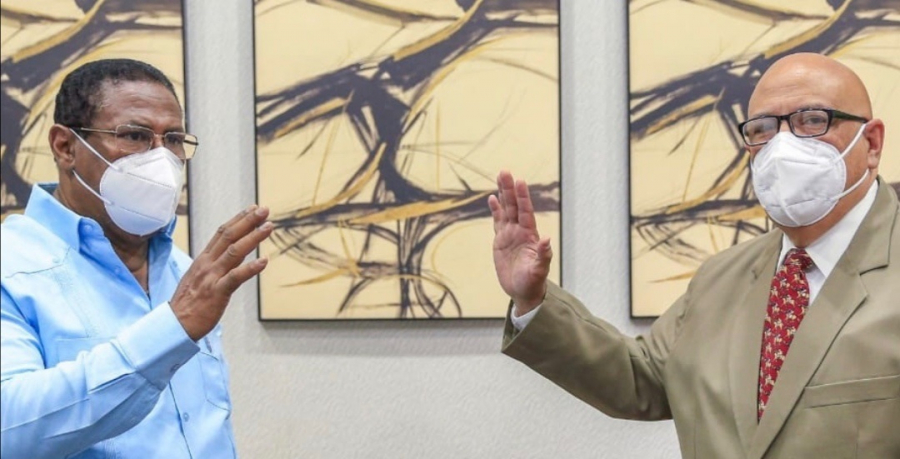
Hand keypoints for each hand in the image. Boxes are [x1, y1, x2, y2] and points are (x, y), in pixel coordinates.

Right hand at [171, 205, 272, 340]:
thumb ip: (216, 264)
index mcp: (203, 259)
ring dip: (253, 237)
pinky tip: (264, 261)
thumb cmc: (189, 303)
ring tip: (268, 227)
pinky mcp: (217, 292)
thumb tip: (236, 255)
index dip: (239, 219)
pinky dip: (250, 268)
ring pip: (234, 252)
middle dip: (248, 221)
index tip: (253, 209)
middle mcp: (207, 264)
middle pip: (229, 236)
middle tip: (264, 209)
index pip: (222, 233)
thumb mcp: (200, 277)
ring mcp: (211, 277)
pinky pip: (235, 277)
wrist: (174, 324)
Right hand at [487, 171, 551, 315]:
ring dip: (503, 194)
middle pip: (514, 205)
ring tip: (500, 176)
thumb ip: (543, 254)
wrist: (523, 291)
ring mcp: (510, 234)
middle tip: (505, 171)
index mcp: (530, 235)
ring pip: (506, 209)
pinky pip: (497, 221)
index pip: (525, 212)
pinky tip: (492, 198)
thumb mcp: (539, 270)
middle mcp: (520, 231)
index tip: (520, 182)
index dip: (523, 197)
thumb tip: (546, 239)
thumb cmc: (533, 282)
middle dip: (510, 189)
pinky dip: (495, 209)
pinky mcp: (501, 241)